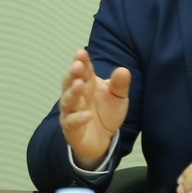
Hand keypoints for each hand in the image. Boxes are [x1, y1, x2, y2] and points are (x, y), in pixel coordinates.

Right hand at [57, 49, 130, 167]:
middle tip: (77, 65)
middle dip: (72, 73)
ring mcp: (71, 112)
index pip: (83, 70)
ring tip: (79, 84)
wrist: (102, 139)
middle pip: (70, 82)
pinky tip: (87, 115)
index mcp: (87, 84)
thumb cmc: (107, 113)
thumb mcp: (118, 97)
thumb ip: (120, 85)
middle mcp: (76, 96)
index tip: (82, 52)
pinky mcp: (71, 129)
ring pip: (68, 101)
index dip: (81, 61)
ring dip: (72, 92)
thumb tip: (123, 70)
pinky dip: (78, 118)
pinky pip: (72, 122)